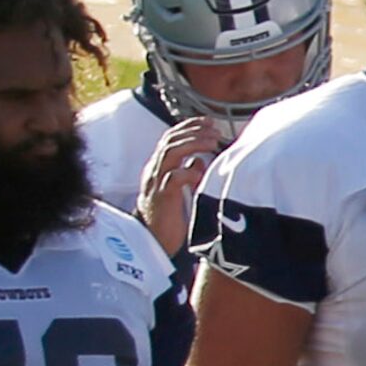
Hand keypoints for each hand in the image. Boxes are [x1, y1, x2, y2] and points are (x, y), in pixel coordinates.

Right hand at [136, 117, 223, 255]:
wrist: (151, 243)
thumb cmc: (167, 217)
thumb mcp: (179, 191)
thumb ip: (187, 173)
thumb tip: (200, 161)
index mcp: (158, 168)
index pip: (171, 138)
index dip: (189, 126)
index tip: (208, 122)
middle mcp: (154, 171)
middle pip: (171, 141)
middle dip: (193, 131)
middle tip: (214, 130)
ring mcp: (156, 183)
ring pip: (170, 153)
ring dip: (193, 144)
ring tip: (211, 142)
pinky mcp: (162, 198)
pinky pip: (173, 179)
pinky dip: (188, 172)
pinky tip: (201, 173)